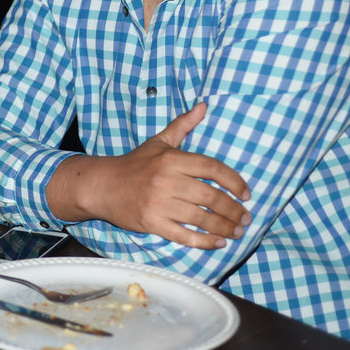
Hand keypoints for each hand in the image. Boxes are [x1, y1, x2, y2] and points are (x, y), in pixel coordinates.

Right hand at [46, 103, 251, 249]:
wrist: (102, 185)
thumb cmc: (134, 164)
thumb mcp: (158, 142)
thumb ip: (182, 125)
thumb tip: (204, 106)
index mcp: (171, 159)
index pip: (212, 168)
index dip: (234, 181)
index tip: (246, 193)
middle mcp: (166, 180)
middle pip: (210, 196)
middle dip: (233, 210)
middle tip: (245, 219)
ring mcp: (159, 203)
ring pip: (200, 218)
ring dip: (224, 228)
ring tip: (236, 232)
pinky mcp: (151, 222)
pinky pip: (183, 235)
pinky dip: (203, 242)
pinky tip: (217, 243)